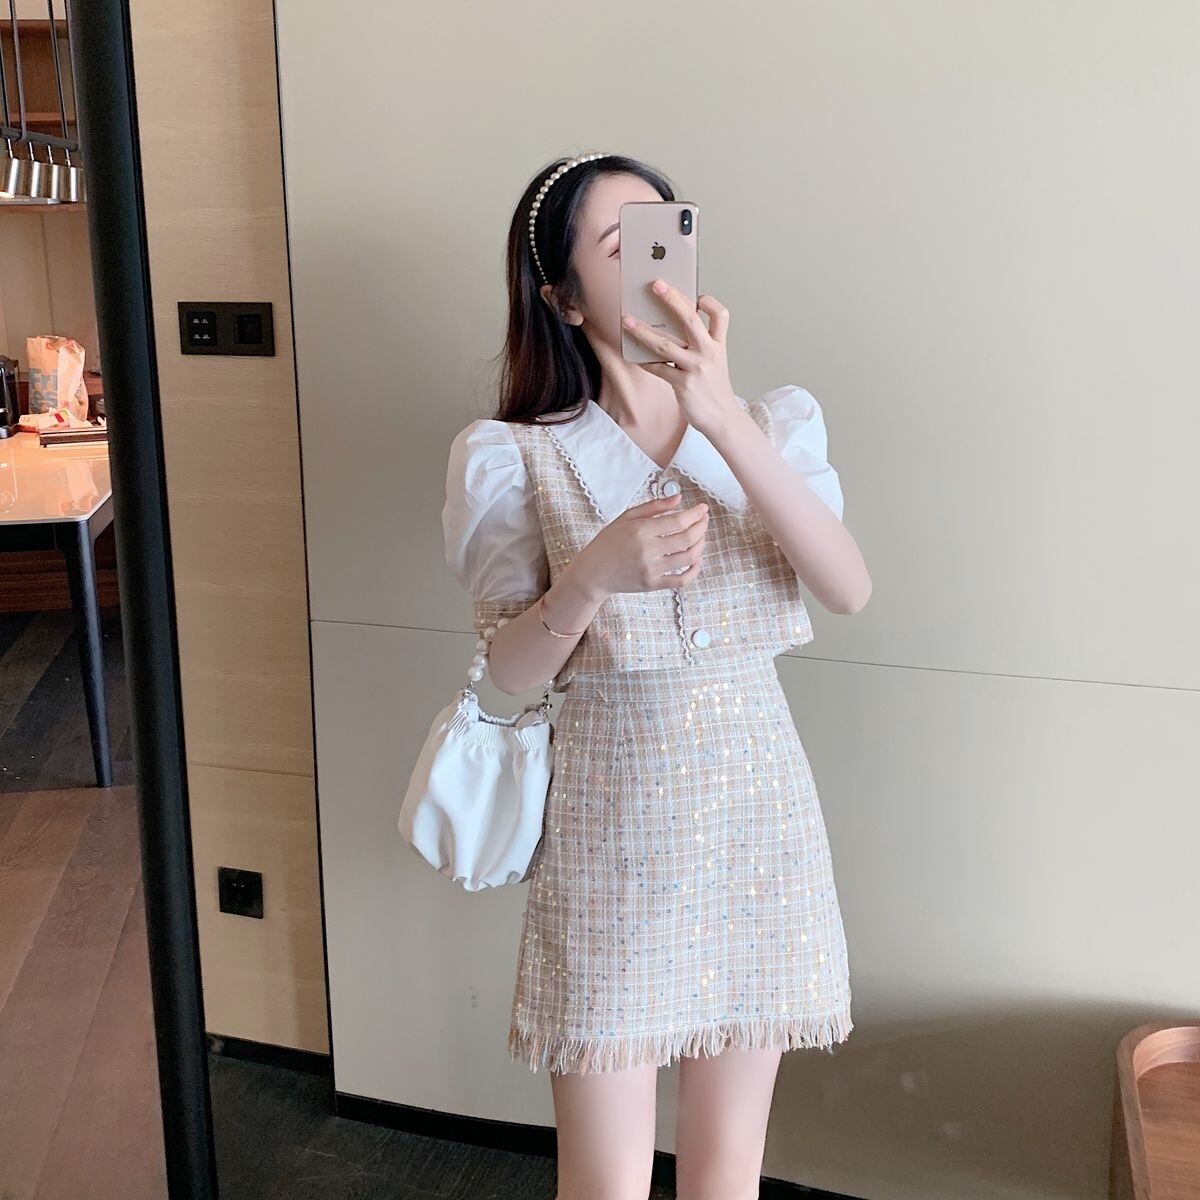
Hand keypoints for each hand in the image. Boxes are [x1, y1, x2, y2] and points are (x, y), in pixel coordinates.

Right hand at [573, 493, 709, 597]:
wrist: (593, 573)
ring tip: (700, 536)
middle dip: (702, 526)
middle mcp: (648, 551)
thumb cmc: (608, 543)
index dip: (696, 514)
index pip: (679, 521)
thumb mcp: (626, 518)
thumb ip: (653, 507)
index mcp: (640, 530)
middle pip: (688, 538)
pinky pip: (682, 580)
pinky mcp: (653, 585)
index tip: (703, 509)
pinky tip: (696, 560)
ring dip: (701, 545)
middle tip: (704, 520)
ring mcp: (651, 570)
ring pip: (689, 558)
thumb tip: (678, 499)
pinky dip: (695, 570)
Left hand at [621, 281, 741, 437]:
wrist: (722, 419)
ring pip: (665, 344)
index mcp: (719, 345)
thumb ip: (699, 345)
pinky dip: (644, 361)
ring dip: (643, 331)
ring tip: (627, 321)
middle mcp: (709, 353)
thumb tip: (670, 328)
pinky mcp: (683, 384)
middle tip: (656, 284)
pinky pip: (658, 368)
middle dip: (672, 299)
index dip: (710, 302)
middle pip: (690, 320)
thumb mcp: (715, 363)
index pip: (721, 315)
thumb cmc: (714, 388)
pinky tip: (632, 354)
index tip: (697, 296)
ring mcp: (696, 368)